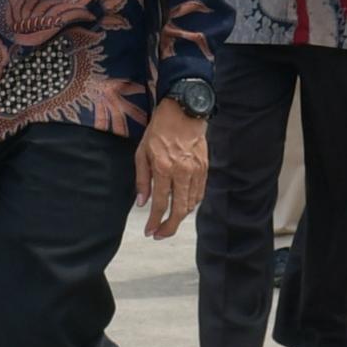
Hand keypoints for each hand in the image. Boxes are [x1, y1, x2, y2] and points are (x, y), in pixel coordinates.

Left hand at [137, 107, 209, 236]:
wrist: (184, 111)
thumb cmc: (159, 130)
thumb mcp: (142, 153)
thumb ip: (142, 179)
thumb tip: (142, 203)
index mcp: (164, 167)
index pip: (159, 203)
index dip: (154, 221)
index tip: (149, 232)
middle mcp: (182, 172)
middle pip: (179, 209)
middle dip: (169, 227)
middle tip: (160, 235)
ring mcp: (196, 171)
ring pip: (191, 203)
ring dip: (180, 217)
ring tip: (169, 222)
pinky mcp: (205, 168)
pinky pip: (199, 193)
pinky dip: (191, 204)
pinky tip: (182, 207)